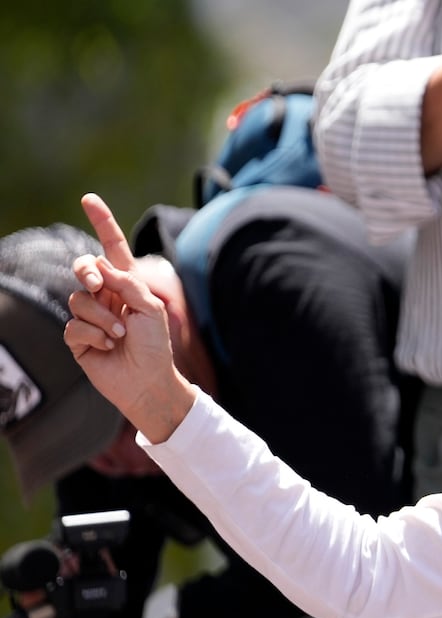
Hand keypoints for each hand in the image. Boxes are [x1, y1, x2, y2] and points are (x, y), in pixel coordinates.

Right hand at [65, 193, 195, 442]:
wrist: (148, 382)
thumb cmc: (155, 346)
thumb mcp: (150, 309)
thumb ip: (127, 283)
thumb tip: (99, 267)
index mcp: (127, 284)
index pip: (112, 249)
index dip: (102, 224)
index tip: (89, 199)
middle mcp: (106, 296)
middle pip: (84, 268)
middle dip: (86, 272)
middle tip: (98, 286)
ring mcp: (89, 316)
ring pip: (78, 299)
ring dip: (102, 317)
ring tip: (120, 335)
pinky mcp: (77, 338)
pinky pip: (73, 325)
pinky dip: (93, 335)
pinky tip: (108, 346)